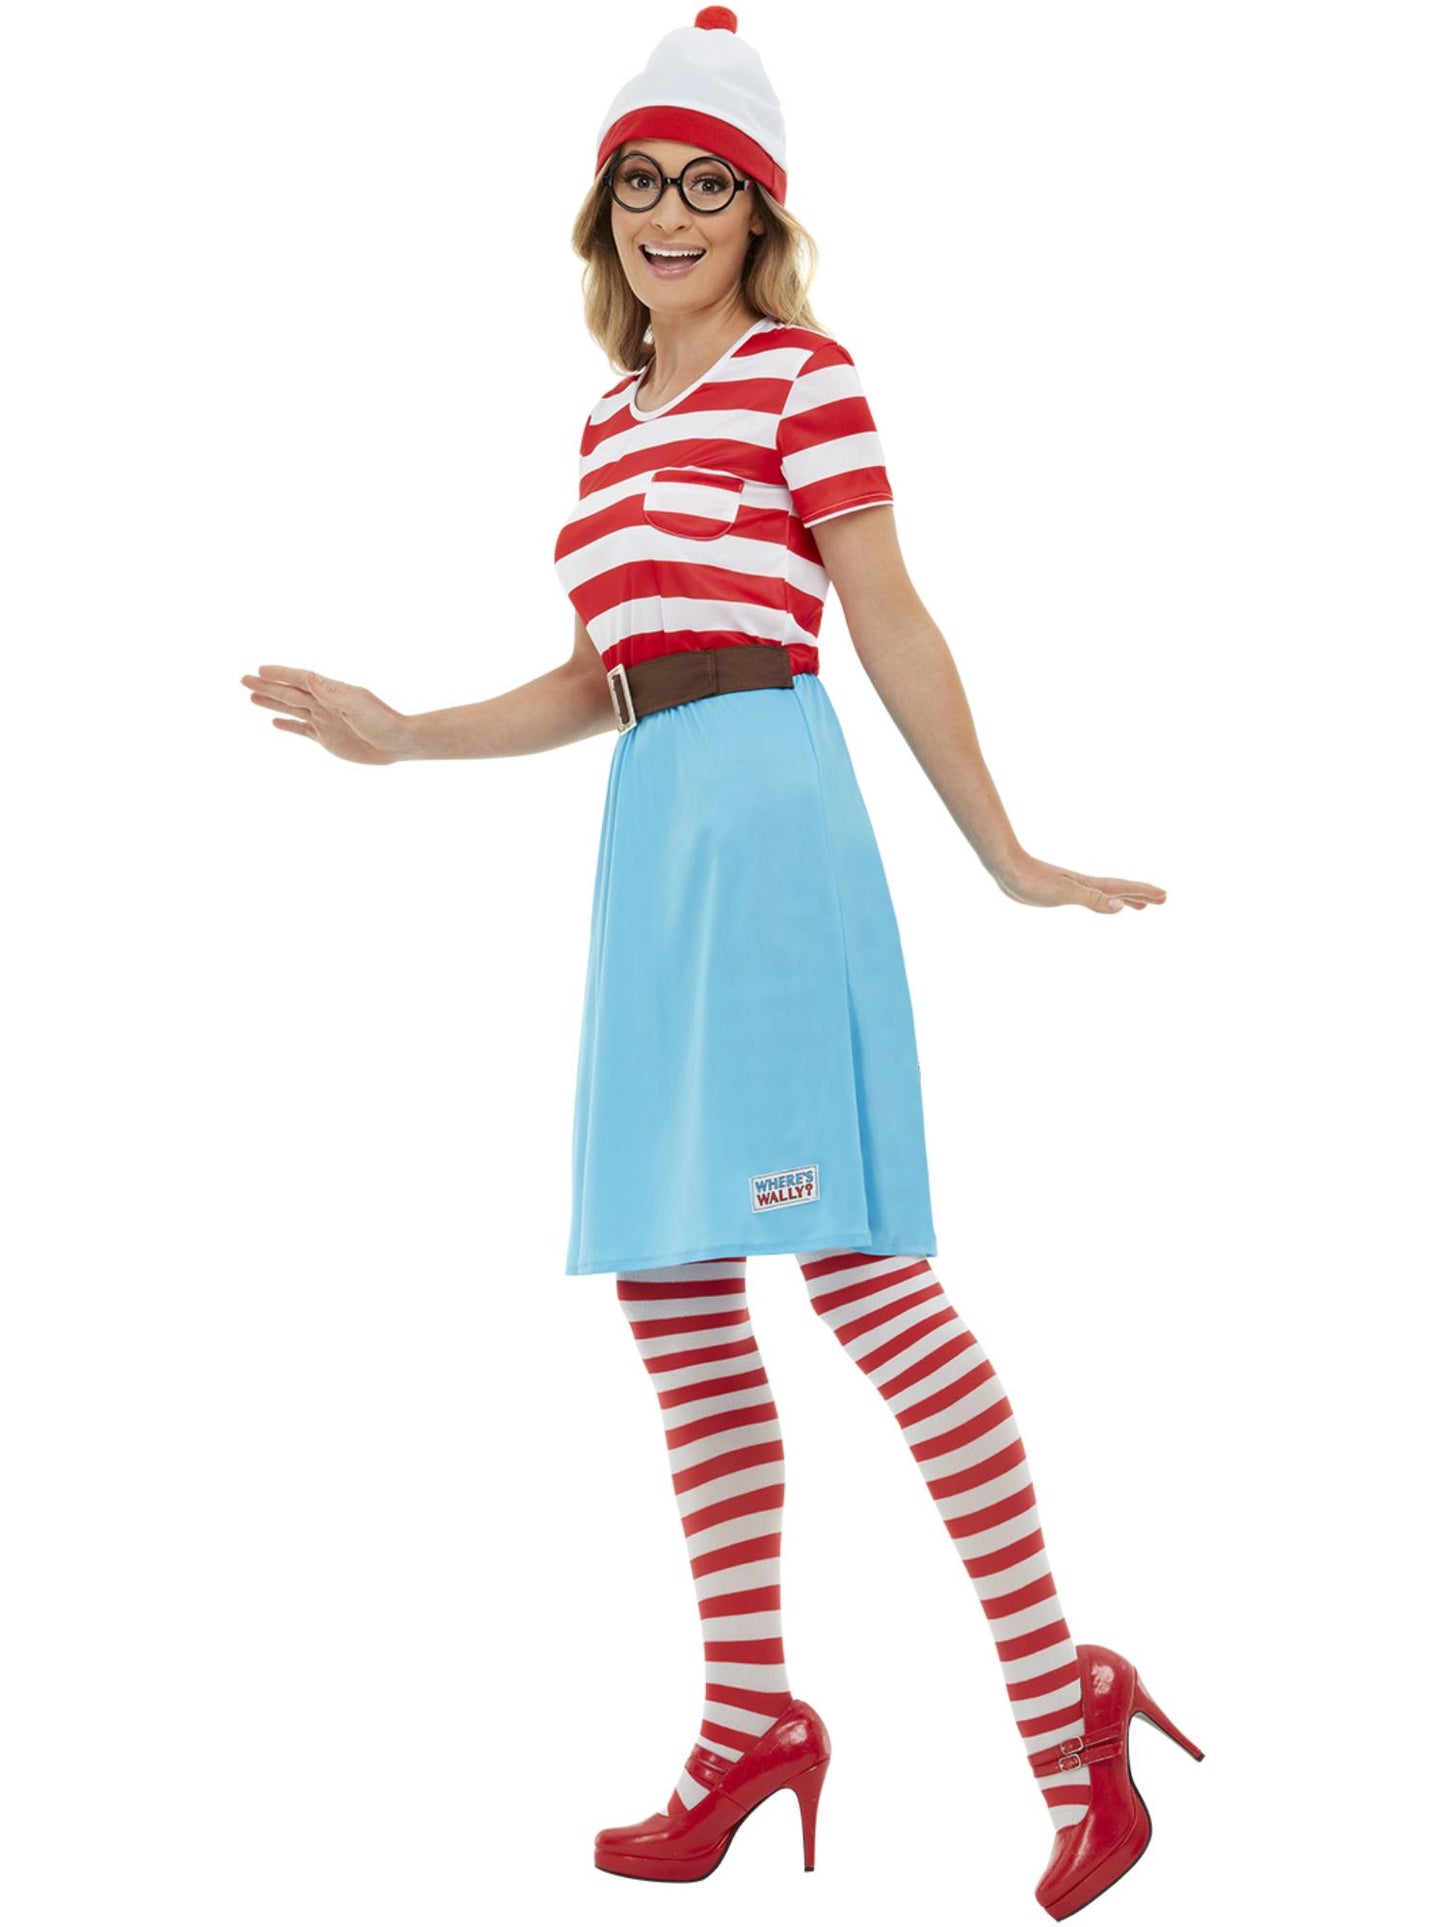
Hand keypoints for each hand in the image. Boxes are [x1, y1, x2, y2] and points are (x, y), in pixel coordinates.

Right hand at [239, 665, 411, 764]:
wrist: (399, 742)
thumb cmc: (382, 721)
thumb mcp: (357, 703)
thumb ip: (331, 691)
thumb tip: (308, 677)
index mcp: (331, 692)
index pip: (299, 680)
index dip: (279, 674)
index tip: (259, 670)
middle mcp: (324, 704)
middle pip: (289, 693)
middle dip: (266, 686)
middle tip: (243, 680)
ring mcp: (324, 721)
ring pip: (291, 709)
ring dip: (271, 703)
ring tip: (251, 697)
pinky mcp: (327, 739)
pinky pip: (301, 730)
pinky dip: (287, 726)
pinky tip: (274, 722)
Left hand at [992, 853, 1165, 912]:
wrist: (1008, 869)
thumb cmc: (1033, 882)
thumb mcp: (1064, 894)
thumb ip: (1091, 899)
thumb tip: (1120, 908)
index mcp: (1089, 886)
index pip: (1123, 890)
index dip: (1143, 893)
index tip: (1164, 896)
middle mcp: (1085, 885)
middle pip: (1121, 891)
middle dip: (1142, 895)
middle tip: (1163, 900)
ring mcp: (1075, 888)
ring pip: (1108, 895)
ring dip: (1126, 899)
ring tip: (1141, 906)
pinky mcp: (1062, 892)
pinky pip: (1092, 898)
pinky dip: (1104, 902)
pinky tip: (1103, 905)